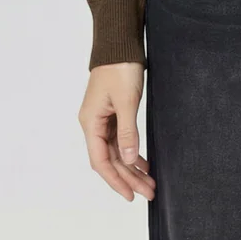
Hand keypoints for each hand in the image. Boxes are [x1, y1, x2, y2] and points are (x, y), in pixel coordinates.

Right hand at [78, 62, 155, 200]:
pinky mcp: (112, 113)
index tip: (131, 196)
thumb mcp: (126, 101)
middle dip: (129, 177)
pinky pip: (120, 140)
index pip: (101, 161)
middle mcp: (93, 124)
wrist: (119, 43)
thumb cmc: (120, 68)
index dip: (116, 180)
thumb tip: (128, 161)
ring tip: (149, 182)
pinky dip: (131, 152)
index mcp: (91, 123)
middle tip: (149, 192)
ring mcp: (102, 119)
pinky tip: (143, 162)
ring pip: (116, 151)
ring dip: (132, 167)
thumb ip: (127, 132)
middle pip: (110, 159)